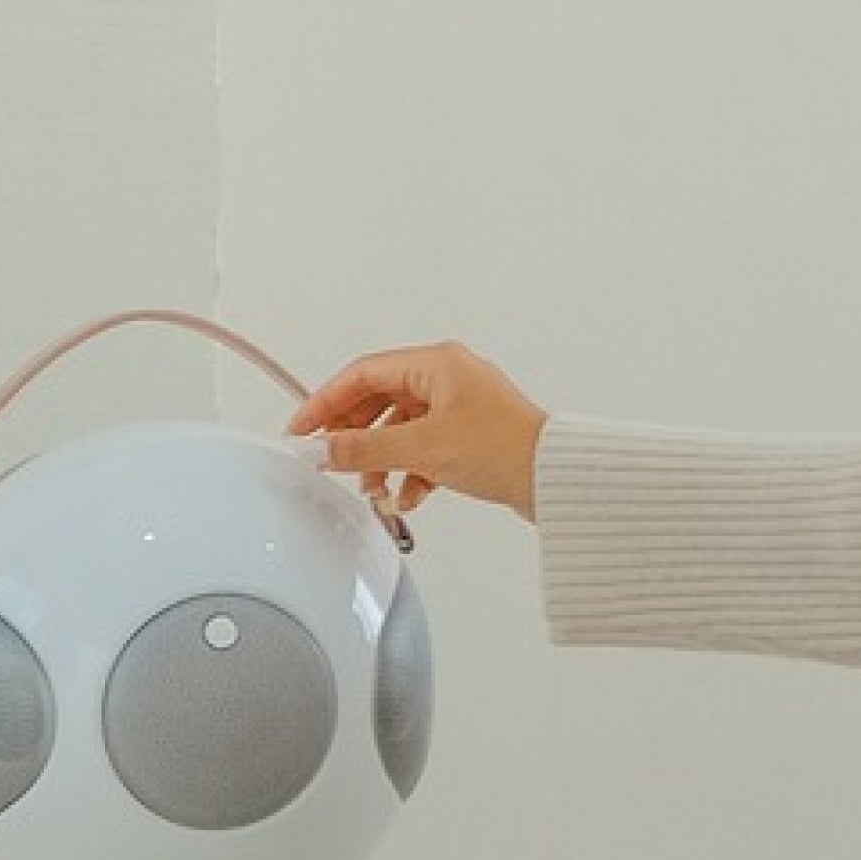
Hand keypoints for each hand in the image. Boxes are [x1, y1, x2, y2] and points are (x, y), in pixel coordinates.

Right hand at [287, 340, 548, 519]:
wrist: (556, 480)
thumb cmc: (506, 449)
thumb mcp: (422, 448)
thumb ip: (365, 448)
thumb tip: (326, 449)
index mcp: (437, 363)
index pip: (364, 374)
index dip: (327, 401)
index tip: (304, 428)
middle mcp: (449, 378)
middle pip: (381, 400)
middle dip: (356, 436)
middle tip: (333, 460)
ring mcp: (462, 407)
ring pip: (403, 428)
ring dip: (383, 459)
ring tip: (374, 488)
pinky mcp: (472, 437)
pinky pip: (426, 448)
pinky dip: (411, 472)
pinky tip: (408, 497)